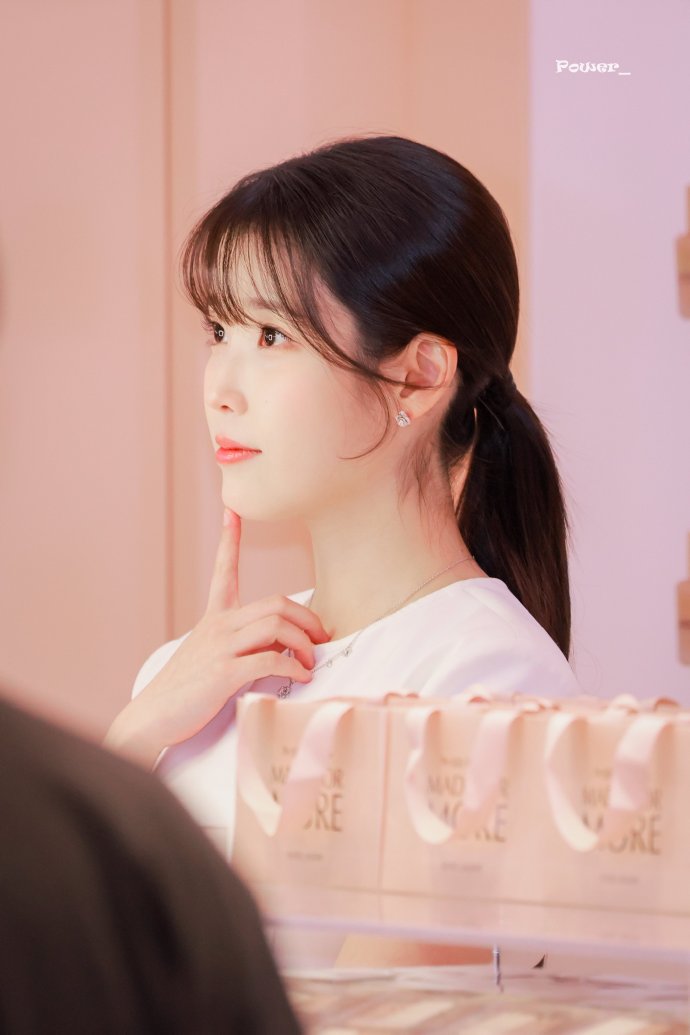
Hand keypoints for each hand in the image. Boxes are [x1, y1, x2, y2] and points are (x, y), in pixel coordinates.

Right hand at [105, 509, 329, 766]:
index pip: (224, 569)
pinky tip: (301, 676)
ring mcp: (220, 647)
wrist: (150, 718)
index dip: (229, 538)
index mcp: (214, 618)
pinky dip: (292, 667)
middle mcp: (218, 626)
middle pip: (276, 603)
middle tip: (322, 639)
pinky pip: (270, 660)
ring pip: (276, 625)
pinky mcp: (223, 673)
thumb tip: (281, 645)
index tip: (232, 509)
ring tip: (310, 662)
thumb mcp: (210, 656)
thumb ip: (241, 643)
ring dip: (304, 643)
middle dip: (308, 619)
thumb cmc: (184, 690)